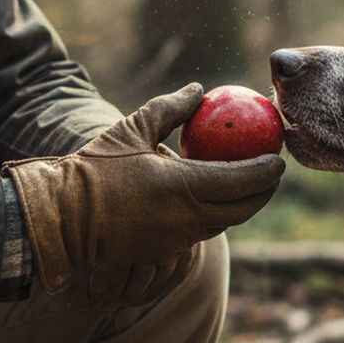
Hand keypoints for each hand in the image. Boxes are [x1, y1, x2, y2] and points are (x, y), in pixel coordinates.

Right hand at [4, 83, 284, 290]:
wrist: (64, 219)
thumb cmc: (96, 170)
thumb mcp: (133, 129)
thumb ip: (170, 108)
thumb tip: (199, 90)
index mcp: (185, 188)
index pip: (243, 181)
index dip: (268, 171)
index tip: (279, 157)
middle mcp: (189, 219)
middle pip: (243, 209)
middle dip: (265, 192)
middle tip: (272, 172)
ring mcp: (179, 241)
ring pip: (224, 223)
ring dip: (242, 206)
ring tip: (249, 184)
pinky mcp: (166, 252)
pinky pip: (201, 231)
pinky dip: (216, 214)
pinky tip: (213, 198)